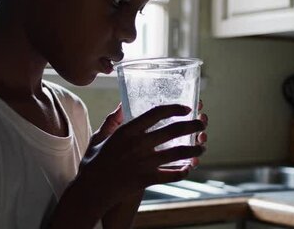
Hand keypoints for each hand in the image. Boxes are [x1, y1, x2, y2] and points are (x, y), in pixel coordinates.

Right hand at [76, 104, 205, 211]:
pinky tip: (188, 168)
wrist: (91, 190)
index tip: (185, 108)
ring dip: (194, 149)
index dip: (174, 109)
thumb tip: (121, 104)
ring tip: (201, 147)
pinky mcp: (147, 179)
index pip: (156, 113)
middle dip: (192, 125)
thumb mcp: (100, 137)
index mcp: (127, 131)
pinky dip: (182, 171)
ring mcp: (144, 162)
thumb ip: (112, 120)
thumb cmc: (94, 163)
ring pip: (177, 152)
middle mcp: (138, 144)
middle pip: (173, 130)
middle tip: (202, 124)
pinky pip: (171, 175)